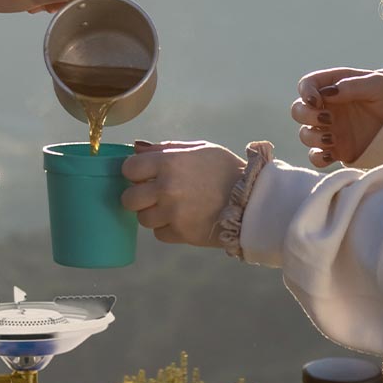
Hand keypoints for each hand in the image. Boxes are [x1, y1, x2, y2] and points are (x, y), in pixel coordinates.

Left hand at [120, 140, 245, 246]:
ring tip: (172, 207)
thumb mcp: (199, 149)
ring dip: (153, 214)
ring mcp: (173, 213)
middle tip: (152, 194)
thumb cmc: (226, 169)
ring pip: (142, 219)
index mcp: (169, 162)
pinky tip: (183, 218)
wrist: (253, 200)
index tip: (143, 174)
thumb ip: (166, 148)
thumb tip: (137, 148)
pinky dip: (167, 228)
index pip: (129, 169)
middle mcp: (167, 188)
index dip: (134, 172)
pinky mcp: (181, 234)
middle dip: (137, 196)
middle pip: (129, 198)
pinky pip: (159, 234)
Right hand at [291, 68, 382, 167]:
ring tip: (332, 138)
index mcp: (333, 87)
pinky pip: (316, 157)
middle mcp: (327, 108)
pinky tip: (330, 154)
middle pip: (298, 110)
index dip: (306, 92)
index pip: (307, 85)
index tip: (317, 100)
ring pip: (305, 134)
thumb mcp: (377, 83)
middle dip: (306, 115)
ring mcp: (330, 130)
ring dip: (312, 136)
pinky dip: (317, 157)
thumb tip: (328, 93)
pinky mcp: (337, 151)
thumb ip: (352, 85)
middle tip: (328, 118)